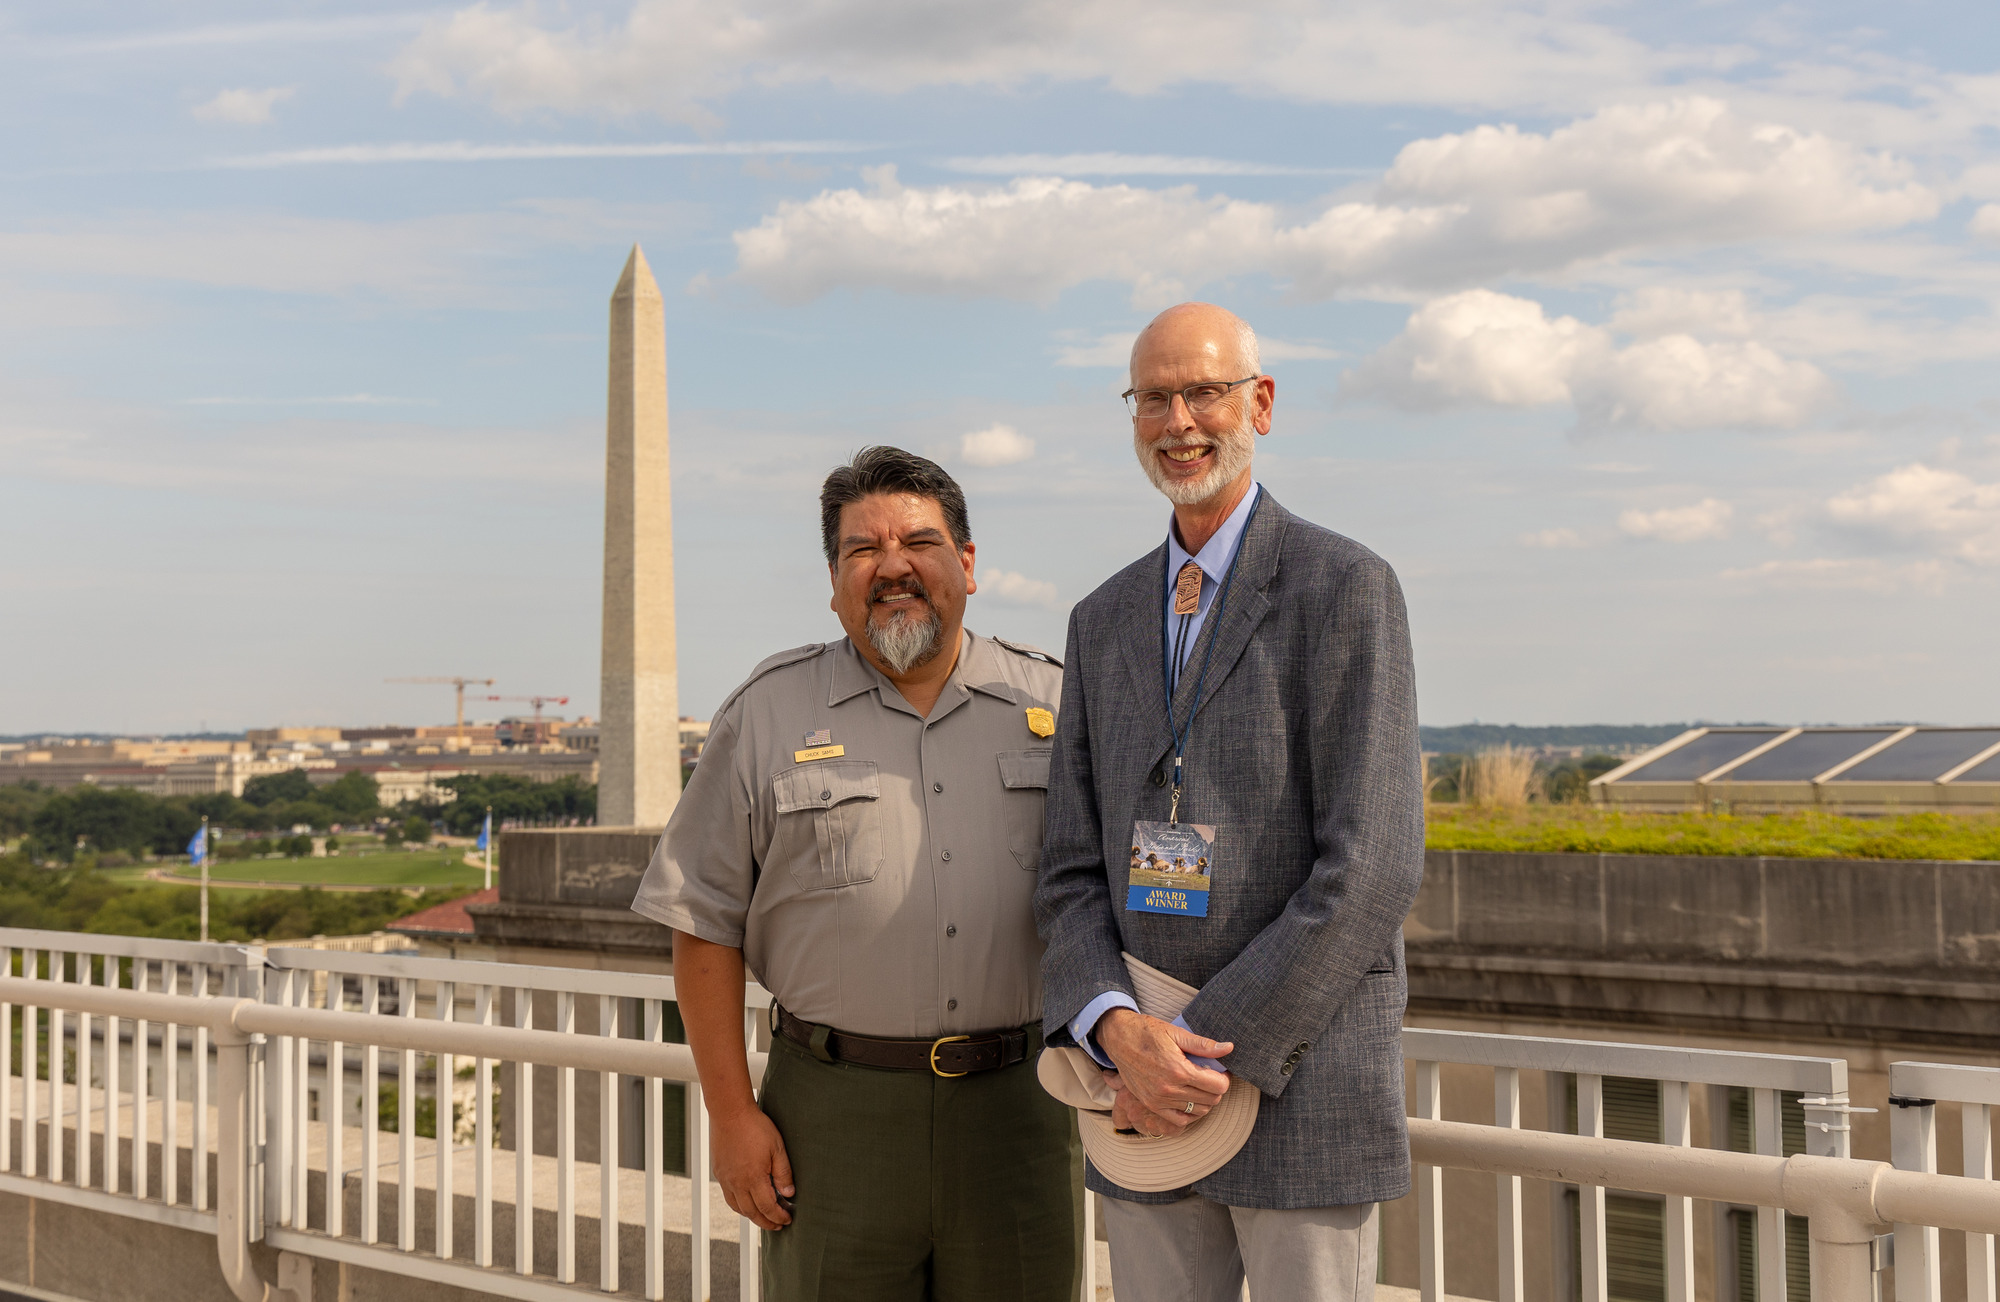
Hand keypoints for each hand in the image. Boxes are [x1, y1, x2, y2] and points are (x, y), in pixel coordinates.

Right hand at [710, 1105, 794, 1230]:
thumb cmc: (755, 1127)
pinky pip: (729, 1197)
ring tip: (764, 1217)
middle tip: (778, 1225)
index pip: (767, 1207)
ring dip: (752, 1216)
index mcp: (753, 1178)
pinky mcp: (719, 1173)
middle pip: (752, 1213)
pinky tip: (747, 1203)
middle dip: (766, 1222)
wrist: (730, 1113)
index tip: (787, 1219)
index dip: (778, 1216)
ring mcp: (726, 1179)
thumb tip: (789, 1194)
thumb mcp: (777, 1148)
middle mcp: (737, 1183)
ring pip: (738, 1208)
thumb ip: (783, 1173)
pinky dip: (739, 1206)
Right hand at [1096, 1009, 1232, 1134]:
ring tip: (1200, 1085)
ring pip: (1198, 1110)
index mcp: (1178, 1069)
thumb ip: (1204, 1045)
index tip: (1220, 1070)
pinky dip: (1190, 1113)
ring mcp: (1159, 1100)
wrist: (1118, 1038)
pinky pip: (1180, 1120)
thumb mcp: (1176, 1033)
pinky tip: (1190, 1099)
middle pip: (1211, 1100)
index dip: (1224, 1078)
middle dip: (1217, 1088)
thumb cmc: (1147, 1032)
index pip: (1218, 1086)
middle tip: (1211, 1076)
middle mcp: (1169, 1089)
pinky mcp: (1151, 1105)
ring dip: (1205, 1100)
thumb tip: (1229, 1048)